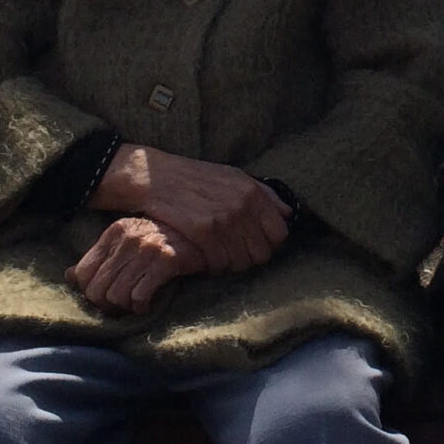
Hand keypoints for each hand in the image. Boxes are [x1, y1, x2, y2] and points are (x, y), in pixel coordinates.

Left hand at [69, 215, 206, 313]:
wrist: (202, 234)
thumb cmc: (161, 241)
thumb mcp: (127, 242)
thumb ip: (100, 258)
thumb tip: (69, 276)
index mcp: (113, 232)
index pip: (81, 273)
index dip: (89, 291)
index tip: (103, 296)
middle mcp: (127, 239)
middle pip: (96, 290)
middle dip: (106, 305)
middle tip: (120, 306)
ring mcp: (147, 250)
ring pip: (116, 296)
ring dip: (125, 308)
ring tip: (135, 304)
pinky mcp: (166, 262)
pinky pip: (140, 296)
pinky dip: (141, 307)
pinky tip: (148, 304)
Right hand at [93, 143, 288, 273]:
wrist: (155, 177)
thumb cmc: (195, 177)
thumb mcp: (233, 176)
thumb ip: (263, 194)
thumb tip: (288, 213)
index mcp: (253, 192)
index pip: (280, 233)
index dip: (269, 244)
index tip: (254, 245)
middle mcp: (242, 205)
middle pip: (263, 253)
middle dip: (250, 258)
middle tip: (235, 255)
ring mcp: (223, 219)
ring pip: (241, 262)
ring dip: (231, 265)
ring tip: (220, 257)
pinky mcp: (202, 231)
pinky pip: (219, 263)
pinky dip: (213, 267)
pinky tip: (206, 260)